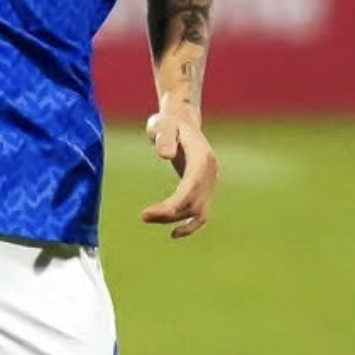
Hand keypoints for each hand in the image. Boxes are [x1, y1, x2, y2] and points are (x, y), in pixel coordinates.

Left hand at [140, 107, 218, 239]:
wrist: (182, 121)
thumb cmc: (168, 122)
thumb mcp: (162, 124)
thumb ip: (164, 136)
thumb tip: (165, 155)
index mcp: (202, 157)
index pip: (191, 187)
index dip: (173, 204)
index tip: (149, 213)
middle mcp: (211, 172)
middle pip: (195, 202)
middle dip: (170, 213)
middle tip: (143, 216)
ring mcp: (211, 181)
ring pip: (198, 211)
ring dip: (176, 220)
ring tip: (148, 217)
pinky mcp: (206, 188)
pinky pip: (201, 212)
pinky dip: (190, 225)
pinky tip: (173, 233)